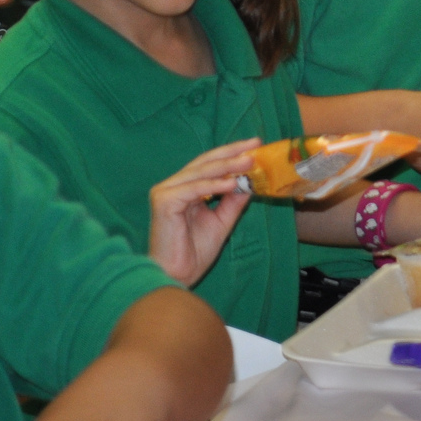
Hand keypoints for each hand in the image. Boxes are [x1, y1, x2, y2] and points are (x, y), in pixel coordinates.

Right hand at [147, 138, 260, 285]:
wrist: (177, 275)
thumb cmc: (194, 252)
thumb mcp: (222, 221)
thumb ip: (233, 200)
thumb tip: (250, 180)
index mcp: (185, 188)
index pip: (210, 164)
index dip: (232, 153)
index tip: (256, 146)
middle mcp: (173, 186)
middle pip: (206, 162)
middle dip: (232, 152)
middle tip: (255, 145)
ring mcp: (166, 191)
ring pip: (201, 172)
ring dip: (227, 166)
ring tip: (249, 161)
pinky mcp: (163, 201)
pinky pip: (194, 188)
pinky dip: (214, 185)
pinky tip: (232, 183)